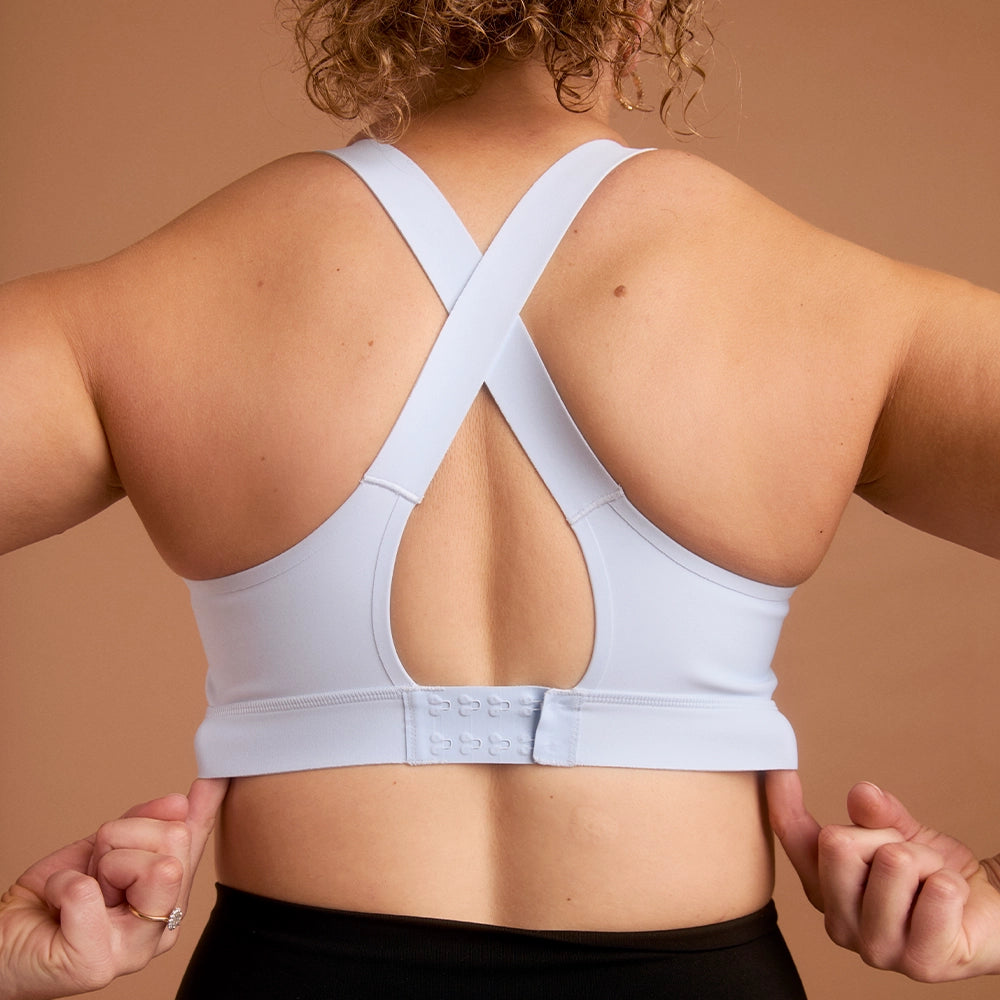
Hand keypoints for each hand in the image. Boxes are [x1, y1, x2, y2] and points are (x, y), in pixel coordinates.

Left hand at [0, 778, 227, 999]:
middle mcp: (163, 928)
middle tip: (98, 868)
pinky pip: (87, 892)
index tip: (219, 774)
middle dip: (121, 837)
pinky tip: (59, 905)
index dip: (207, 805)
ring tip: (84, 889)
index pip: (194, 840)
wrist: (2, 944)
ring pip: (150, 864)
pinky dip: (63, 885)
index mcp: (170, 899)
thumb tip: (181, 801)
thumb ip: (144, 826)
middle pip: (174, 839)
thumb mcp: (101, 851)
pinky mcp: (97, 963)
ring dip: (100, 864)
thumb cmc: (49, 903)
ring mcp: (135, 950)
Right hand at [766, 770, 999, 981]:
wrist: (987, 914)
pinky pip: (938, 891)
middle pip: (837, 843)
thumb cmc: (932, 877)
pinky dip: (953, 884)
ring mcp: (877, 949)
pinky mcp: (921, 963)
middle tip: (907, 856)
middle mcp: (840, 925)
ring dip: (927, 860)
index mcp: (823, 890)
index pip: (794, 837)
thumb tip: (860, 794)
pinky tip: (952, 904)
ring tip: (931, 880)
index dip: (782, 799)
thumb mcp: (899, 834)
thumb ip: (875, 814)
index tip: (776, 767)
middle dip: (886, 836)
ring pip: (893, 862)